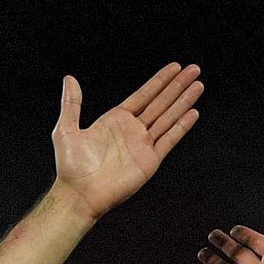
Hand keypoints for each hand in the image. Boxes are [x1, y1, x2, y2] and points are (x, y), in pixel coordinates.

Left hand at [53, 63, 202, 221]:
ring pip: (168, 117)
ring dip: (183, 101)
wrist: (79, 195)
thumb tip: (69, 79)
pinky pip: (169, 140)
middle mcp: (132, 130)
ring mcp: (142, 145)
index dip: (159, 81)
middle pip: (160, 103)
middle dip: (177, 86)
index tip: (174, 68)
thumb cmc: (70, 168)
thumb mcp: (66, 129)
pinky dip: (181, 127)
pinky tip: (192, 113)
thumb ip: (71, 103)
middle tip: (194, 69)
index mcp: (115, 120)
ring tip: (198, 85)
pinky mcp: (149, 161)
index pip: (143, 95)